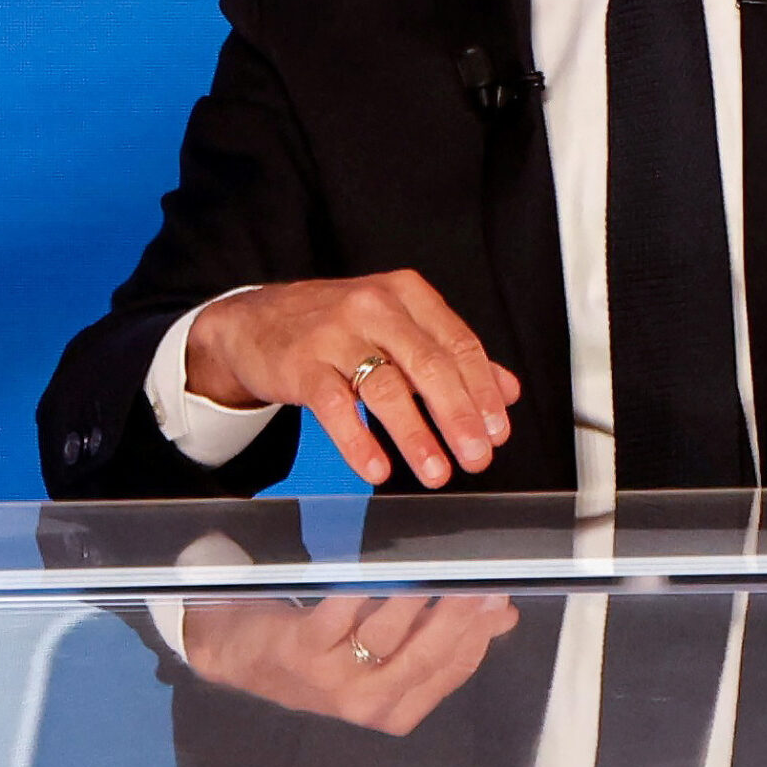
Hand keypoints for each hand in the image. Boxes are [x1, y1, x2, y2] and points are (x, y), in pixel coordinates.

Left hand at [181, 591, 517, 732]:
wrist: (247, 657)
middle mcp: (368, 703)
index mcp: (397, 709)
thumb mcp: (385, 655)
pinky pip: (339, 615)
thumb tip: (502, 614)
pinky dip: (361, 588)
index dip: (479, 632)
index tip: (499, 592)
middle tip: (480, 575)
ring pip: (387, 634)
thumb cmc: (327, 649)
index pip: (453, 668)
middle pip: (425, 655)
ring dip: (415, 595)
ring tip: (436, 563)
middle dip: (458, 614)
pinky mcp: (302, 647)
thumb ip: (440, 638)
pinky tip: (379, 564)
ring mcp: (332, 678)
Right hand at [187, 273, 521, 487]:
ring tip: (436, 471)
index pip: (458, 343)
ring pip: (386, 387)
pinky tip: (377, 468)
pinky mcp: (302, 364)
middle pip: (428, 364)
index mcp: (408, 294)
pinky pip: (336, 406)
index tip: (498, 430)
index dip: (483, 390)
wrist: (258, 319)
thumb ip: (452, 355)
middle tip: (477, 456)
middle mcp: (376, 306)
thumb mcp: (399, 325)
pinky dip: (359, 440)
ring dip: (416, 435)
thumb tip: (507, 390)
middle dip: (458, 415)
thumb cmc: (338, 325)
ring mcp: (336, 333)